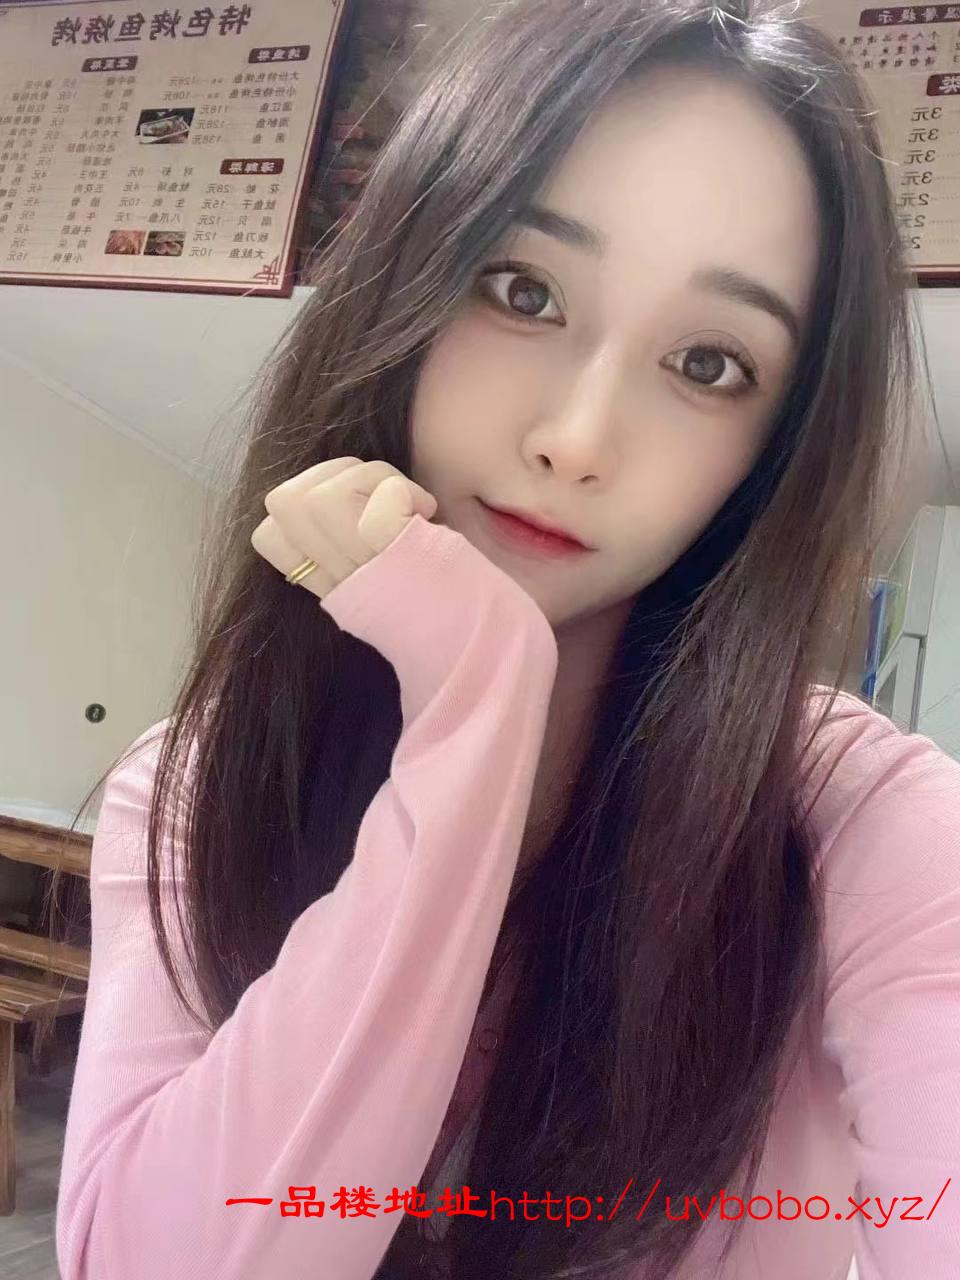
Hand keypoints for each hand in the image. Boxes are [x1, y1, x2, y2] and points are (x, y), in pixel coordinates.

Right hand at [251, 457, 438, 601]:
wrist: (488, 645)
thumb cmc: (451, 597)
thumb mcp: (388, 567)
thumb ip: (353, 534)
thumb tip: (345, 482)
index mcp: (331, 581)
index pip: (267, 533)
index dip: (305, 505)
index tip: (358, 516)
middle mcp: (339, 581)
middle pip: (282, 501)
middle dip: (336, 474)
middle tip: (383, 498)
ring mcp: (366, 573)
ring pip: (316, 497)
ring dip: (370, 477)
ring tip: (409, 505)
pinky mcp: (398, 561)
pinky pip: (376, 510)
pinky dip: (400, 492)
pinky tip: (426, 513)